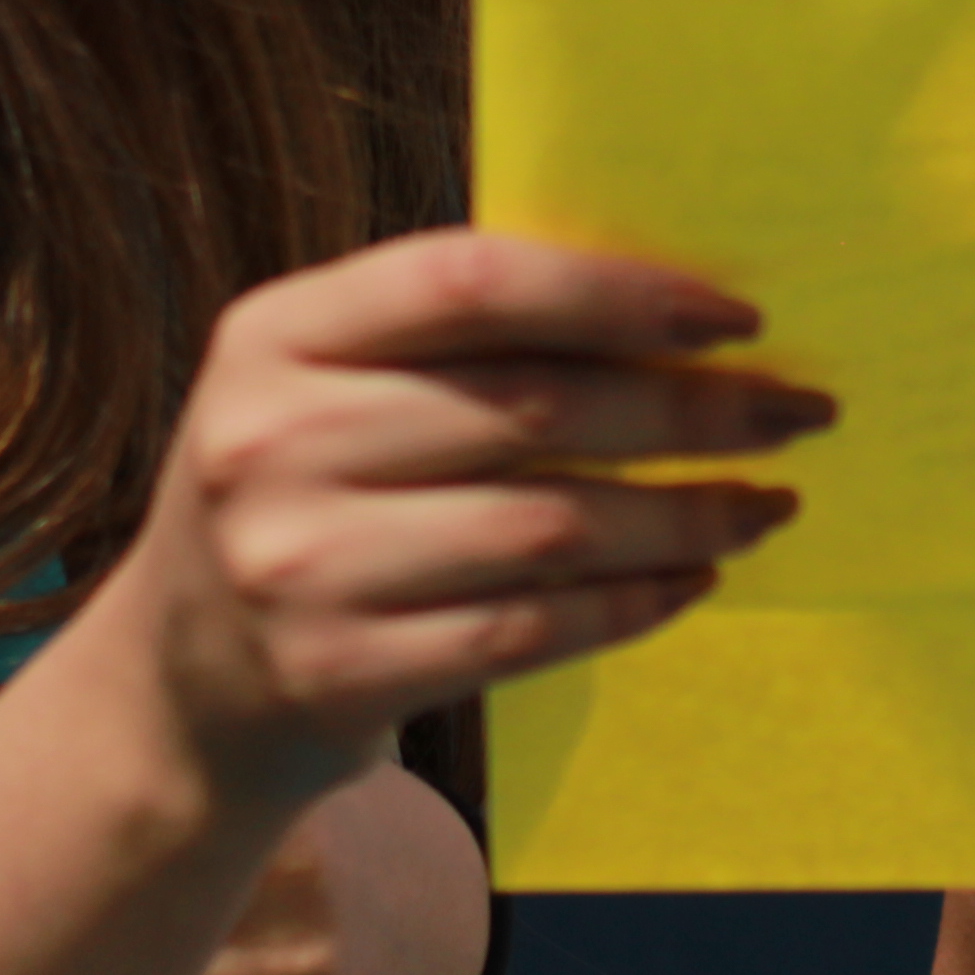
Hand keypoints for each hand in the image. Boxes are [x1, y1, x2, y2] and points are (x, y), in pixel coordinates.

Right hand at [120, 228, 827, 809]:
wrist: (177, 693)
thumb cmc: (302, 503)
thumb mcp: (324, 391)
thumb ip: (451, 343)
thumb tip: (672, 308)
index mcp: (273, 334)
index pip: (470, 282)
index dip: (615, 293)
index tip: (735, 316)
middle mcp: (270, 442)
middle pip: (531, 408)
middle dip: (691, 408)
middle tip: (797, 411)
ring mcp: (297, 567)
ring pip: (549, 528)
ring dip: (685, 516)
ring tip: (765, 505)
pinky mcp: (338, 674)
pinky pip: (531, 630)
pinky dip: (633, 604)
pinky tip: (693, 580)